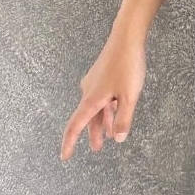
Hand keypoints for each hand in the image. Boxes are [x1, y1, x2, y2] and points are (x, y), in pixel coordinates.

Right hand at [60, 29, 146, 161]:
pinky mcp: (103, 74)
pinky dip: (108, 107)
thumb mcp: (129, 96)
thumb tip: (119, 138)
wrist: (127, 37)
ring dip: (103, 121)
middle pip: (88, 118)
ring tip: (110, 135)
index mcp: (91, 99)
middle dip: (93, 133)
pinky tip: (117, 110)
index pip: (75, 126)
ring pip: (97, 107)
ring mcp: (95, 82)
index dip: (69, 143)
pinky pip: (103, 96)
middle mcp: (89, 91)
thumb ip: (124, 118)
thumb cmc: (128, 65)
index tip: (65, 157)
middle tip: (98, 148)